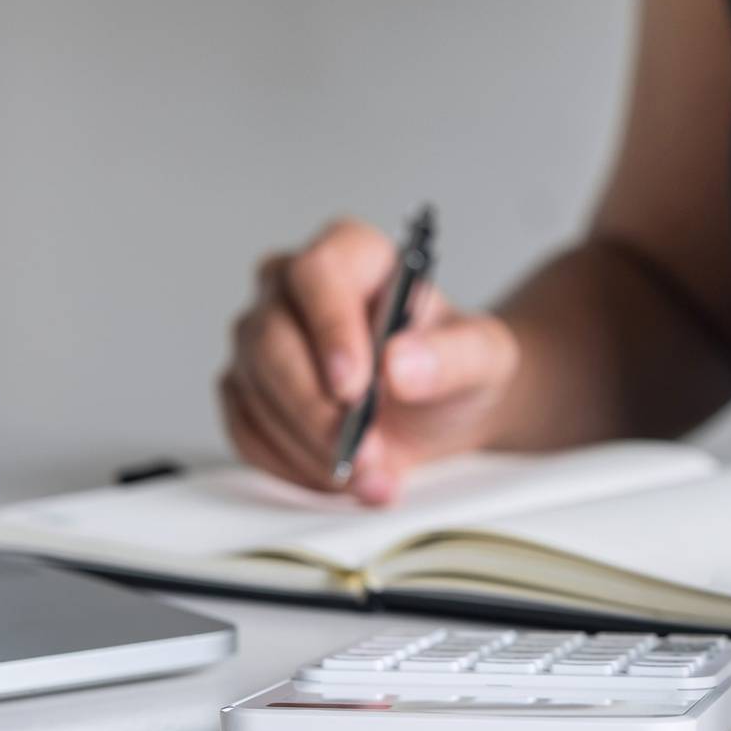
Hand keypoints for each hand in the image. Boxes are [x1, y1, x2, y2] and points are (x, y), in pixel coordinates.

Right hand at [218, 218, 519, 503]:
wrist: (440, 411)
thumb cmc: (453, 366)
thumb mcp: (485, 358)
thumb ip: (456, 355)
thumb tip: (401, 364)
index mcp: (352, 254)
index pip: (319, 273)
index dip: (331, 329)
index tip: (355, 388)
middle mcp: (292, 287)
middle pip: (272, 338)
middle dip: (318, 409)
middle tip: (365, 452)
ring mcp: (260, 338)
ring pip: (255, 390)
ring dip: (311, 445)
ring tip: (371, 475)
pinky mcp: (245, 390)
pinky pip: (247, 430)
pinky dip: (291, 464)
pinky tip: (338, 476)